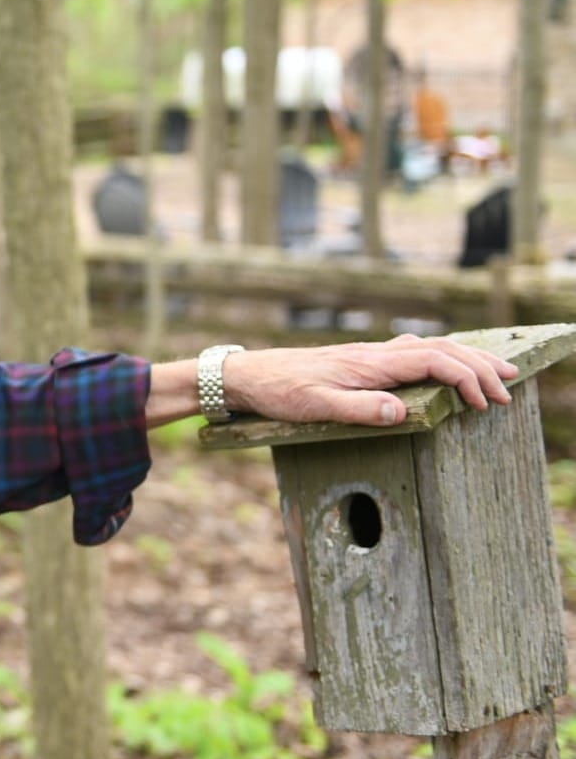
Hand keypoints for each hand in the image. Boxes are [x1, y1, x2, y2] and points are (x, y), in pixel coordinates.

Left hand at [220, 334, 517, 426]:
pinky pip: (412, 350)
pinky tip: (443, 364)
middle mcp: (375, 354)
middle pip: (442, 349)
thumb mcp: (314, 408)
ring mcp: (368, 355)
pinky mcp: (359, 360)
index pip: (435, 362)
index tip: (485, 404)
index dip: (467, 379)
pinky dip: (440, 355)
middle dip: (480, 364)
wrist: (247, 375)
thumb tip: (402, 411)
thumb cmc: (278, 393)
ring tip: (492, 372)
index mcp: (371, 365)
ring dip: (465, 357)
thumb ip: (358, 411)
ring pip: (430, 347)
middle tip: (510, 385)